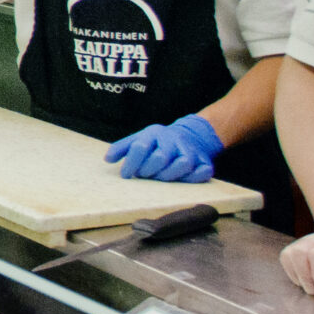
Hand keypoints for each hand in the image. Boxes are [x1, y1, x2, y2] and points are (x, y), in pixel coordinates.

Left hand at [105, 113, 224, 181]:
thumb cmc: (158, 142)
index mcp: (154, 133)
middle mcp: (174, 140)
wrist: (191, 135)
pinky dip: (192, 178)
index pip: (140, 146)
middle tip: (143, 175)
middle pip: (161, 157)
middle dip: (148, 170)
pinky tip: (181, 180)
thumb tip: (107, 159)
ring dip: (168, 175)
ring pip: (183, 164)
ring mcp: (191, 150)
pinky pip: (202, 172)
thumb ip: (122, 148)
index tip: (125, 175)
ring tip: (159, 178)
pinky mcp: (205, 162)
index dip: (131, 163)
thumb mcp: (139, 138)